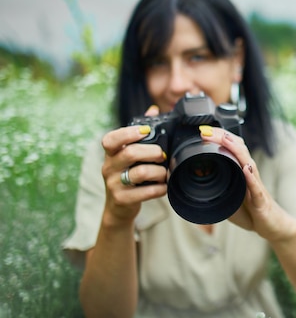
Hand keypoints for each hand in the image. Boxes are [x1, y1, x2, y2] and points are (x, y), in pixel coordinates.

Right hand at [100, 110, 167, 224]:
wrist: (119, 208)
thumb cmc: (127, 175)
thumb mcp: (128, 155)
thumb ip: (139, 133)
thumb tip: (153, 110)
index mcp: (110, 153)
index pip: (110, 139)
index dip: (129, 133)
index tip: (146, 132)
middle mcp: (109, 167)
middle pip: (130, 153)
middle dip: (152, 152)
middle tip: (163, 155)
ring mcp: (114, 184)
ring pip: (140, 172)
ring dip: (159, 172)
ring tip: (164, 173)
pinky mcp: (123, 199)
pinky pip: (146, 192)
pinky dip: (160, 188)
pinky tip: (164, 187)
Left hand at [199, 125, 295, 240]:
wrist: (273, 226)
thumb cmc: (253, 212)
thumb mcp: (230, 200)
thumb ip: (217, 191)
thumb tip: (196, 188)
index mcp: (241, 173)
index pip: (232, 149)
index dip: (219, 138)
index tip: (203, 132)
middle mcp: (250, 175)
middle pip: (239, 150)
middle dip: (223, 138)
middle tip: (206, 131)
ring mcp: (256, 187)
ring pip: (248, 164)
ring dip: (236, 151)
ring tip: (225, 140)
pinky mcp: (261, 201)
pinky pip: (255, 188)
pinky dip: (250, 178)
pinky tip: (246, 170)